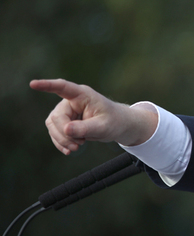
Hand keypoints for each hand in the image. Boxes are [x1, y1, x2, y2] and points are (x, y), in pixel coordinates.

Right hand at [30, 79, 156, 154]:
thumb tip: (66, 129)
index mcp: (83, 95)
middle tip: (79, 145)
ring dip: (62, 139)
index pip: (63, 87)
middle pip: (57, 116)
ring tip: (78, 147)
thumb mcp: (103, 126)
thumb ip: (86, 128)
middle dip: (64, 133)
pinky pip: (55, 132)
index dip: (47, 86)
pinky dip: (60, 142)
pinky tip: (69, 151)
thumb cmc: (114, 121)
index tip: (33, 84)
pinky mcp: (65, 121)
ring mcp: (67, 111)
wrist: (118, 126)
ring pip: (53, 125)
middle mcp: (71, 101)